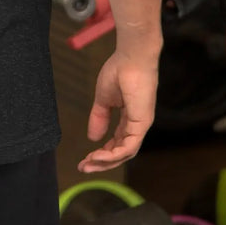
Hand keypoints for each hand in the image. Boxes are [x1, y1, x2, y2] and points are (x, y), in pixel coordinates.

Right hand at [78, 49, 158, 172]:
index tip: (84, 159)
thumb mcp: (103, 99)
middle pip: (121, 153)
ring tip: (87, 163)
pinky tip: (99, 156)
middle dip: (102, 163)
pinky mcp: (142, 123)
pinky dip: (114, 154)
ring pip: (125, 153)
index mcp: (129, 119)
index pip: (117, 143)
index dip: (101, 153)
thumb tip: (93, 138)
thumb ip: (99, 118)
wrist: (131, 57)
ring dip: (105, 161)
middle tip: (83, 168)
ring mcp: (141, 125)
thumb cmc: (120, 71)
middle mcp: (136, 125)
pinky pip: (129, 146)